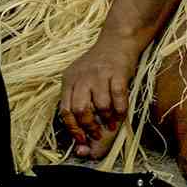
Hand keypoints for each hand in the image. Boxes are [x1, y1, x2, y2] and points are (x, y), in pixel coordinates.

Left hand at [59, 35, 141, 157]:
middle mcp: (82, 77)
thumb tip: (82, 145)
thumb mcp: (82, 81)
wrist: (117, 41)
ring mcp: (100, 74)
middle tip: (98, 134)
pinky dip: (120, 110)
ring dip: (107, 119)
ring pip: (101, 105)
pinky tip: (120, 114)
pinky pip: (118, 98)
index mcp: (69, 80)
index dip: (73, 129)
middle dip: (90, 127)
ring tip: (111, 124)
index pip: (65, 111)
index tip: (82, 141)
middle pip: (81, 110)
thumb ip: (79, 106)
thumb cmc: (99, 67)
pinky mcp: (117, 72)